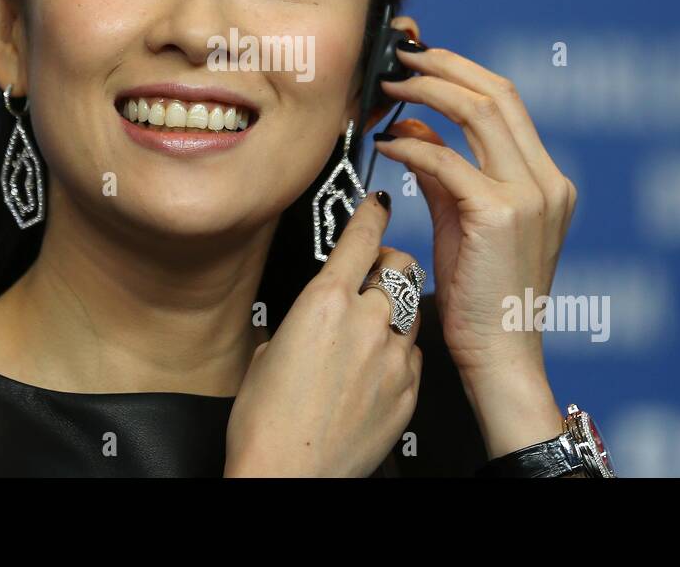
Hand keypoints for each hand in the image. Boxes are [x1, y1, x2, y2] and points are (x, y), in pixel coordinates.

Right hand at [223, 192, 422, 476]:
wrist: (289, 477)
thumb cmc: (265, 425)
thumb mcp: (265, 354)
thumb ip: (294, 322)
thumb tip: (302, 318)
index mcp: (324, 302)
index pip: (361, 237)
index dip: (371, 213)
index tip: (376, 201)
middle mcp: (367, 321)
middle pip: (400, 267)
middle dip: (388, 265)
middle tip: (372, 278)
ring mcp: (394, 356)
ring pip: (412, 309)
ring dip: (395, 310)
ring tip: (369, 334)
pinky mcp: (410, 390)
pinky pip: (413, 354)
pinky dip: (398, 353)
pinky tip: (373, 372)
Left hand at [369, 22, 576, 450]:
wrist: (501, 355)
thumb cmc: (481, 296)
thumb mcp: (462, 219)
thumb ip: (443, 171)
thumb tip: (413, 128)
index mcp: (547, 179)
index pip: (508, 101)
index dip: (461, 70)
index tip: (420, 60)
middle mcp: (547, 181)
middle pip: (498, 93)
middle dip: (443, 66)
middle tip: (399, 60)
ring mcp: (530, 196)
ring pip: (479, 112)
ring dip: (427, 91)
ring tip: (389, 89)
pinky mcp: (500, 215)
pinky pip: (447, 161)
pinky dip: (411, 146)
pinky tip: (386, 146)